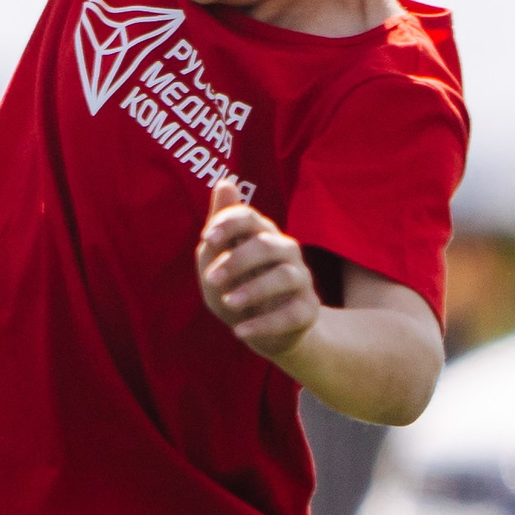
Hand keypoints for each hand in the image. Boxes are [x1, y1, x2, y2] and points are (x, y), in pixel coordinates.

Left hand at [196, 181, 319, 359]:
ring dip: (254, 290)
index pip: (249, 217)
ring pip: (285, 277)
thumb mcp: (217, 263)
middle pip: (266, 245)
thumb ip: (218, 230)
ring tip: (228, 303)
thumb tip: (224, 183)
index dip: (229, 223)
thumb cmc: (235, 287)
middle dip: (237, 260)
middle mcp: (285, 252)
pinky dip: (265, 324)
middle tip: (211, 278)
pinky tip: (240, 331)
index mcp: (260, 235)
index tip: (207, 238)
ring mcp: (300, 280)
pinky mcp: (307, 310)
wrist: (260, 329)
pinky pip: (291, 314)